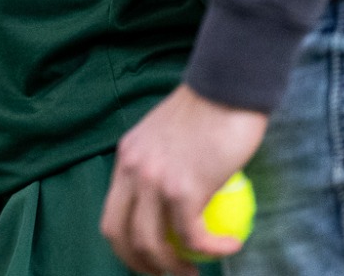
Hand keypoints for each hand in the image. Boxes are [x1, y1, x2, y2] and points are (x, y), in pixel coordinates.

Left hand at [100, 84, 268, 275]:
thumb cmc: (212, 107)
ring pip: (152, 243)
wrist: (229, 86)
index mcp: (127, 158)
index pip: (112, 213)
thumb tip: (178, 198)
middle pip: (120, 234)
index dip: (126, 244)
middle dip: (140, 264)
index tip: (150, 257)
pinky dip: (213, 248)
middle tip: (169, 273)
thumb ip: (165, 163)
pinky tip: (231, 245)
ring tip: (197, 272)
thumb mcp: (171, 135)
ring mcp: (154, 180)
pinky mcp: (183, 188)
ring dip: (173, 268)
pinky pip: (194, 236)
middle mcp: (132, 170)